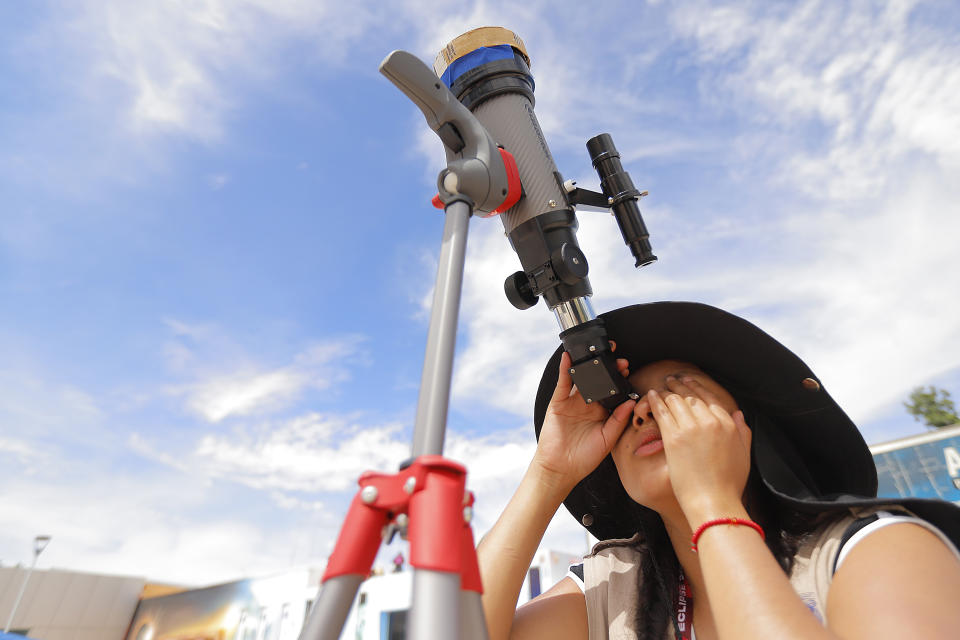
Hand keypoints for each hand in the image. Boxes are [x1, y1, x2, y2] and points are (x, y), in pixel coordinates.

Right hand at [533, 349, 635, 491]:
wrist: (561, 469)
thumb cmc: (584, 459)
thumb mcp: (607, 440)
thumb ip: (618, 420)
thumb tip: (631, 402)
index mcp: (602, 413)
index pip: (612, 391)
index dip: (620, 380)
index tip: (629, 370)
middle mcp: (588, 405)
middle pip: (599, 381)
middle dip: (609, 369)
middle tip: (620, 360)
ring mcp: (572, 402)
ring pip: (582, 378)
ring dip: (590, 365)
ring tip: (601, 353)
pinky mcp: (558, 403)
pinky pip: (563, 383)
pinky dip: (565, 369)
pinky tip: (569, 357)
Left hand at [647, 376, 750, 523]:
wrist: (714, 501)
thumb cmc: (728, 484)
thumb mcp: (743, 454)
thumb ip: (742, 431)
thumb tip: (738, 414)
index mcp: (727, 424)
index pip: (709, 397)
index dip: (696, 387)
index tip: (688, 382)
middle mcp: (709, 421)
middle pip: (690, 396)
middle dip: (679, 385)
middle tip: (671, 381)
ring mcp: (691, 428)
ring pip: (675, 400)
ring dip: (666, 392)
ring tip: (660, 388)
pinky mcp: (673, 438)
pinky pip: (662, 411)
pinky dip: (655, 401)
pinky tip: (650, 396)